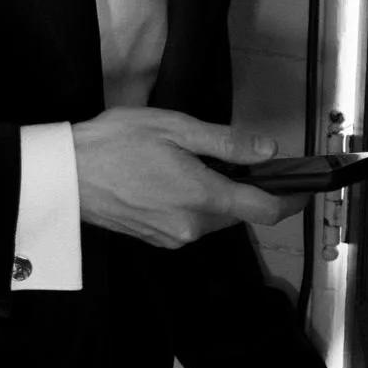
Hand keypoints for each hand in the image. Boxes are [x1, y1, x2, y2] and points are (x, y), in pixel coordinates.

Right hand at [72, 108, 305, 246]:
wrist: (63, 175)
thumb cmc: (116, 142)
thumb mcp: (175, 128)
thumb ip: (226, 142)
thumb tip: (268, 152)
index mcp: (203, 197)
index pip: (266, 209)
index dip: (292, 197)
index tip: (304, 184)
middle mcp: (193, 227)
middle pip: (240, 212)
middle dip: (248, 189)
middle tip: (239, 156)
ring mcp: (172, 237)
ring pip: (214, 217)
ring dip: (218, 195)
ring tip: (195, 161)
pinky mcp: (154, 239)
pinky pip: (189, 222)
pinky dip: (194, 203)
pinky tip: (172, 178)